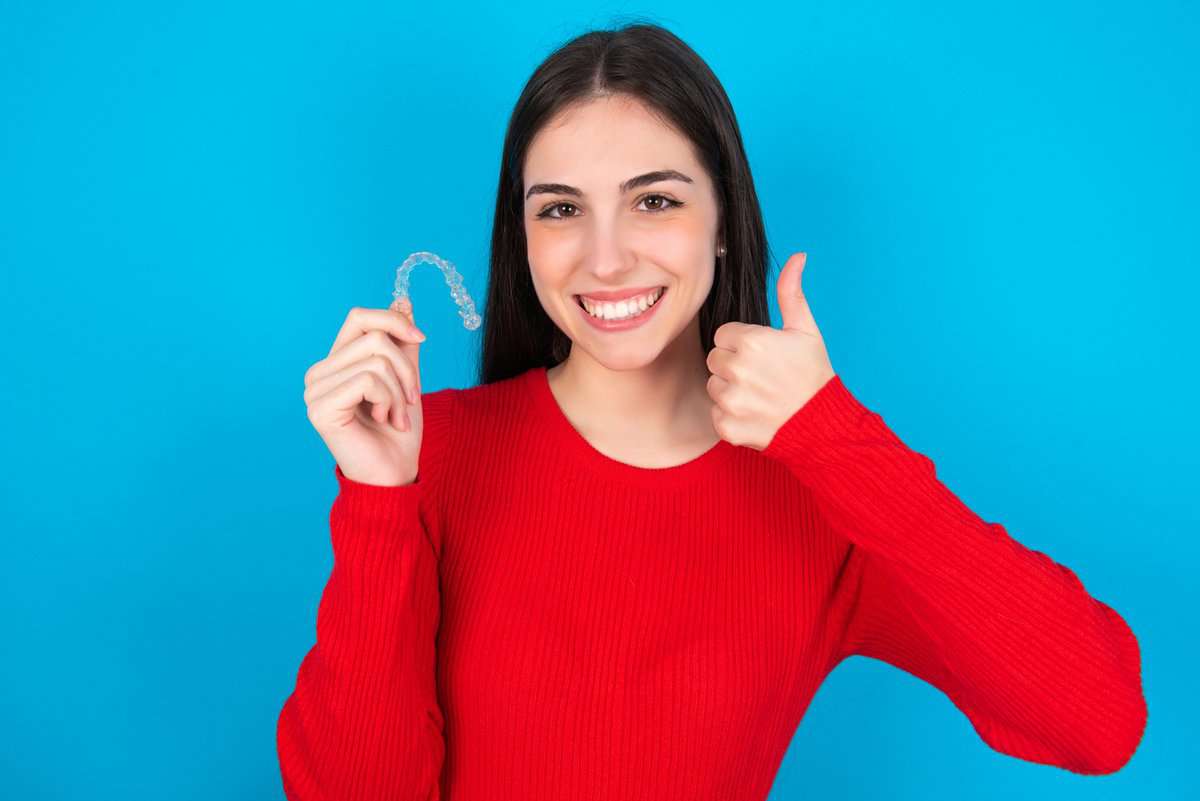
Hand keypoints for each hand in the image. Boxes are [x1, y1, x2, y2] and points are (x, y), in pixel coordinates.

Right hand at [303, 299, 427, 485]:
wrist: (394, 474)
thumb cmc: (398, 432)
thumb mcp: (406, 378)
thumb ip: (402, 343)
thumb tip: (402, 300)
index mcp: (335, 363)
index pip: (359, 318)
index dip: (394, 321)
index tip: (421, 338)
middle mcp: (318, 373)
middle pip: (373, 336)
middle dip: (406, 367)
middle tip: (412, 398)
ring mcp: (315, 391)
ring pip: (375, 359)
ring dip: (400, 390)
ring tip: (397, 415)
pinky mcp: (320, 408)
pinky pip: (368, 381)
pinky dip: (388, 401)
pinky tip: (384, 421)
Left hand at [705, 252, 836, 450]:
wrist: (823, 425)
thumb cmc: (814, 375)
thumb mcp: (806, 330)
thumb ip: (791, 293)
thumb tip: (797, 256)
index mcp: (752, 341)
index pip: (723, 335)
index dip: (742, 344)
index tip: (762, 356)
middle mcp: (738, 370)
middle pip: (715, 359)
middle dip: (733, 366)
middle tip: (762, 376)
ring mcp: (731, 400)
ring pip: (713, 386)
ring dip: (731, 391)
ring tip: (760, 395)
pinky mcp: (727, 427)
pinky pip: (716, 414)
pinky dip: (731, 417)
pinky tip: (755, 414)